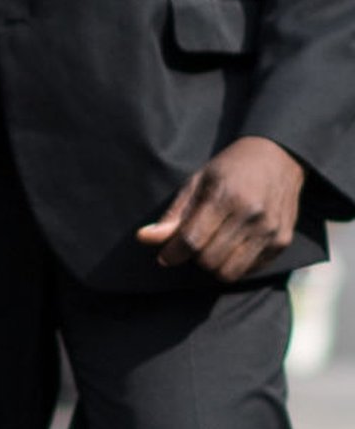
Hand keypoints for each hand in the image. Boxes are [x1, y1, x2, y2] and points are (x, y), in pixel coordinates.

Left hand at [137, 135, 303, 280]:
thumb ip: (174, 214)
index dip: (173, 253)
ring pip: (229, 272)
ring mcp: (270, 230)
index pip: (191, 240)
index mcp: (226, 196)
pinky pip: (250, 270)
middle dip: (195, 258)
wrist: (280, 156)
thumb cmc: (231, 168)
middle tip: (196, 243)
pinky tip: (235, 244)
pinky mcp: (283, 241)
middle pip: (209, 260)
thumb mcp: (198, 181)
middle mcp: (252, 215)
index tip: (166, 255)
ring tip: (214, 246)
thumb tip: (144, 238)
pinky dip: (237, 264)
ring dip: (215, 265)